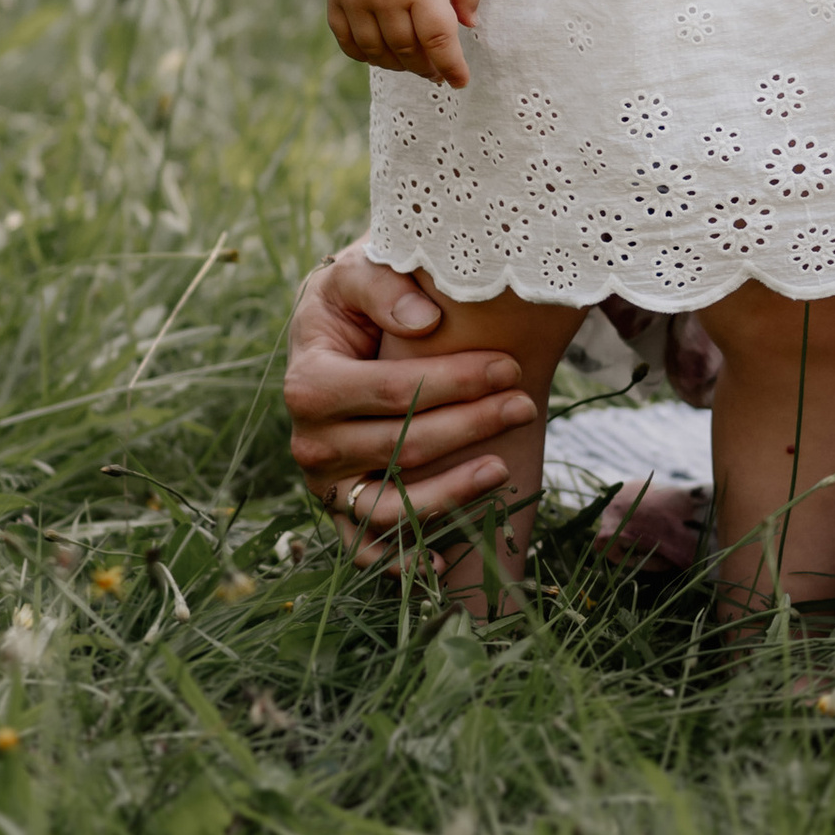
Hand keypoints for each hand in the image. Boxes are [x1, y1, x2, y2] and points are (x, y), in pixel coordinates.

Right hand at [283, 248, 534, 561]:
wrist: (336, 334)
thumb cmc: (353, 300)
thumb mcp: (357, 272)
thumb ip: (384, 285)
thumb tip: (424, 319)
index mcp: (308, 384)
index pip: (392, 391)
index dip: (456, 382)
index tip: (510, 367)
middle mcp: (310, 444)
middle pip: (401, 446)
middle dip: (471, 426)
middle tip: (526, 402)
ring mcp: (326, 485)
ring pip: (388, 508)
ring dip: (451, 493)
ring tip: (502, 468)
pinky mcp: (341, 511)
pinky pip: (366, 550)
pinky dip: (401, 562)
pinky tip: (445, 560)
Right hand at [322, 0, 480, 83]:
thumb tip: (469, 26)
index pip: (438, 39)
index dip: (451, 66)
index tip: (461, 81)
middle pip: (408, 50)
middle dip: (427, 68)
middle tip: (439, 72)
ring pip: (376, 51)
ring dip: (397, 66)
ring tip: (412, 65)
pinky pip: (346, 39)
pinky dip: (363, 55)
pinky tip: (380, 55)